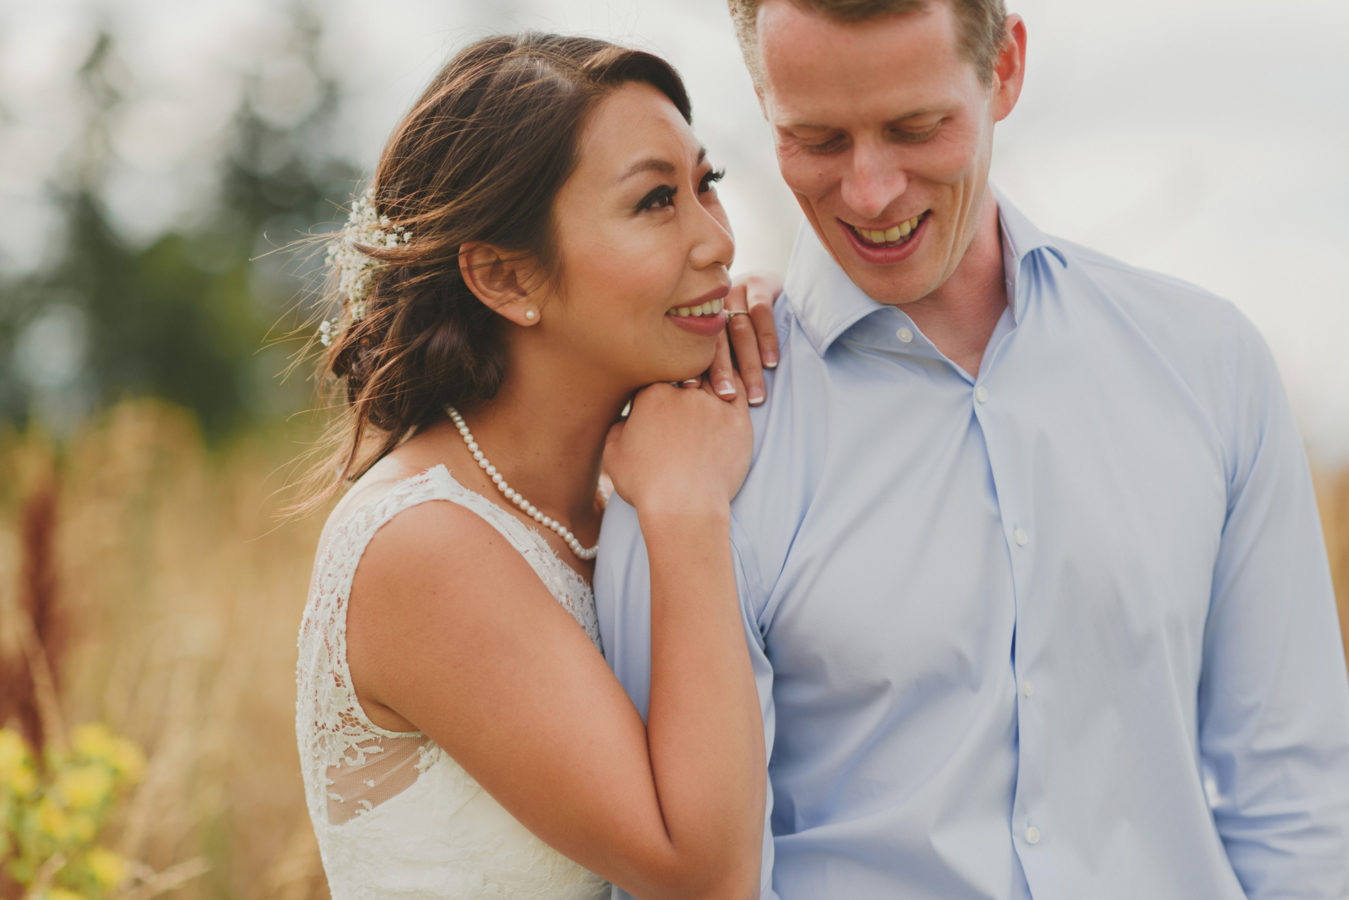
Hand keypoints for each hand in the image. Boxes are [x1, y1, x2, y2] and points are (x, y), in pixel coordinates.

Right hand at [603, 375, 751, 515]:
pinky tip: (729, 393)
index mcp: (651, 394)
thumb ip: (618, 428)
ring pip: (713, 379)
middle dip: (684, 383)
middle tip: (684, 399)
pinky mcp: (738, 420)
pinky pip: (739, 393)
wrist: (684, 509)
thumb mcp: (614, 456)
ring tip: (705, 397)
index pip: (656, 376)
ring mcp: (713, 404)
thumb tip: (627, 419)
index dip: (657, 388)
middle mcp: (684, 392)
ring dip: (709, 383)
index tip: (659, 402)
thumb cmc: (646, 486)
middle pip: (686, 374)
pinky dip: (734, 388)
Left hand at [707, 270, 781, 406]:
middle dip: (722, 371)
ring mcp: (736, 291)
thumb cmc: (748, 321)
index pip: (697, 346)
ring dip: (749, 365)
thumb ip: (718, 358)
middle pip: (717, 341)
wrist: (774, 282)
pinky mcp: (759, 283)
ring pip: (740, 331)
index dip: (695, 368)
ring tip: (755, 394)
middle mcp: (716, 303)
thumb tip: (696, 394)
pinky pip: (761, 313)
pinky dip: (767, 340)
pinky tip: (771, 363)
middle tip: (727, 398)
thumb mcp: (729, 336)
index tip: (691, 390)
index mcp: (702, 317)